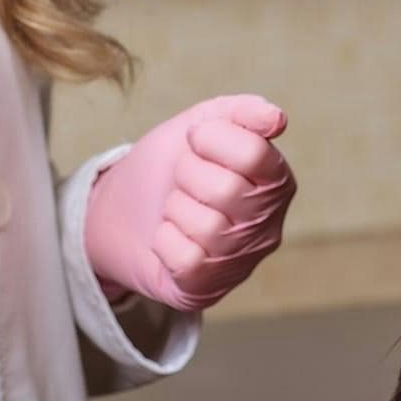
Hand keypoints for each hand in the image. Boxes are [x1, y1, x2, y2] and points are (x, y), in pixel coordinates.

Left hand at [83, 93, 296, 312]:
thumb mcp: (202, 124)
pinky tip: (168, 236)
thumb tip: (276, 119)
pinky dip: (165, 240)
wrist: (124, 206)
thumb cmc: (171, 165)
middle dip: (189, 174)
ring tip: (176, 206)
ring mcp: (239, 262)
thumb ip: (240, 112)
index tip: (194, 138)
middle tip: (181, 177)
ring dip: (175, 208)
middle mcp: (267, 225)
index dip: (212, 138)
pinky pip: (186, 259)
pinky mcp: (206, 288)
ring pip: (206, 227)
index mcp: (275, 181)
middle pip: (228, 190)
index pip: (255, 154)